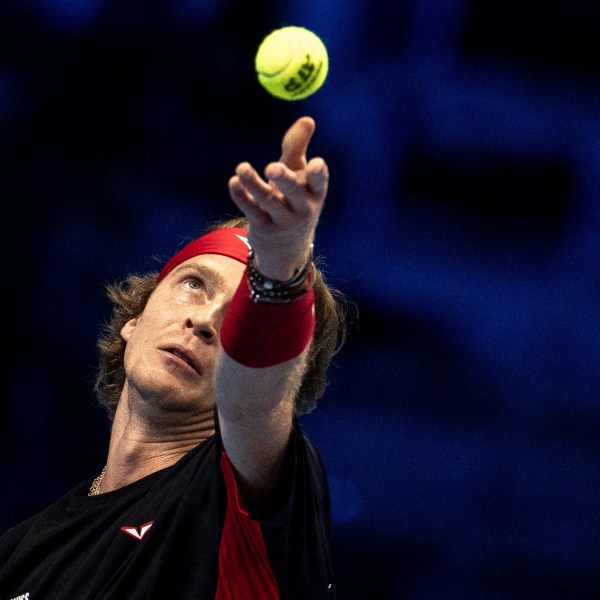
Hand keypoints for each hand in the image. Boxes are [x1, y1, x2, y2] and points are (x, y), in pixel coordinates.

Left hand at [228, 116, 328, 280]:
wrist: (286, 248)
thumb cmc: (293, 199)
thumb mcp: (298, 174)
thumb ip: (298, 147)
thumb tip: (307, 119)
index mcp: (314, 194)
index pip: (320, 184)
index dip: (318, 175)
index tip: (316, 162)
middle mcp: (302, 209)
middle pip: (294, 194)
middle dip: (285, 180)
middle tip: (272, 167)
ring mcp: (283, 221)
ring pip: (268, 202)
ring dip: (254, 184)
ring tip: (241, 168)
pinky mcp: (264, 229)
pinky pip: (252, 211)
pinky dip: (242, 197)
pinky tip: (233, 183)